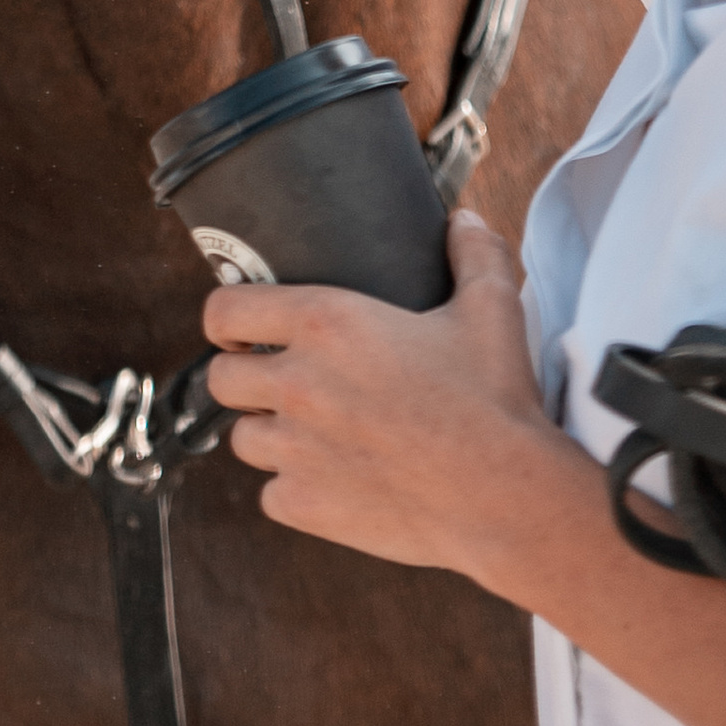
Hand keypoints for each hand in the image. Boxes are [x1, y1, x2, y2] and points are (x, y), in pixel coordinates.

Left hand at [202, 209, 575, 593]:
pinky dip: (292, 489)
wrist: (504, 495)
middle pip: (221, 378)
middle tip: (275, 378)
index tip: (241, 326)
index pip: (224, 311)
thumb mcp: (490, 307)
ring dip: (267, 433)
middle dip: (243, 375)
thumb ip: (472, 252)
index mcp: (325, 324)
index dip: (225, 317)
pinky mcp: (309, 507)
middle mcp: (298, 385)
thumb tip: (463, 218)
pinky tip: (327, 478)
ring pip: (241, 440)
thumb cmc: (494, 398)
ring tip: (304, 430)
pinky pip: (271, 496)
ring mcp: (297, 452)